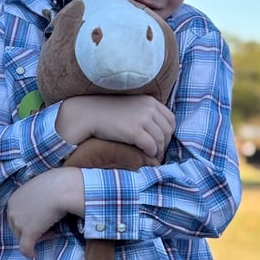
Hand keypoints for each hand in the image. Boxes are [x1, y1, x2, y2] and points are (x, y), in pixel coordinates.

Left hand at [7, 167, 83, 257]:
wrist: (63, 188)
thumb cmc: (58, 184)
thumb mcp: (39, 188)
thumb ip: (34, 197)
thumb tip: (41, 205)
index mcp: (13, 199)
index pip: (15, 216)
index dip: (28, 220)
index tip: (42, 219)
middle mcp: (12, 211)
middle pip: (17, 228)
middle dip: (31, 229)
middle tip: (49, 227)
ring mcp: (18, 222)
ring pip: (23, 238)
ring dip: (36, 237)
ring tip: (51, 232)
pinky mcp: (28, 233)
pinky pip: (25, 248)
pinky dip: (29, 253)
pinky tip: (35, 254)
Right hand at [56, 94, 175, 159]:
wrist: (89, 114)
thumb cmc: (107, 113)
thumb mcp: (130, 106)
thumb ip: (144, 112)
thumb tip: (155, 129)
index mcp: (150, 101)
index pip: (170, 119)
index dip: (168, 133)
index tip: (162, 142)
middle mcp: (149, 108)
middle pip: (167, 131)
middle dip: (165, 144)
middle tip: (159, 154)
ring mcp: (142, 119)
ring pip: (160, 140)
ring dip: (158, 151)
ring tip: (153, 158)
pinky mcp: (135, 131)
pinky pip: (151, 146)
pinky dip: (151, 153)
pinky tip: (146, 156)